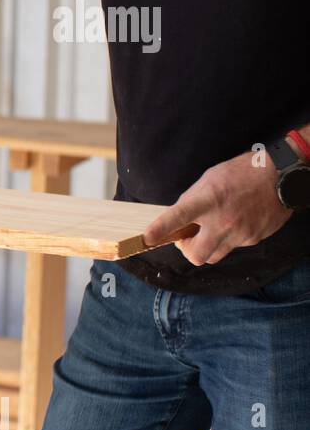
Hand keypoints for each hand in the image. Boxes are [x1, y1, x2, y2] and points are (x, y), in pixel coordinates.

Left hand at [142, 151, 291, 265]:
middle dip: (187, 250)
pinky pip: (233, 247)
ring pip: (213, 256)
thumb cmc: (242, 172)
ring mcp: (239, 233)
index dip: (160, 230)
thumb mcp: (209, 179)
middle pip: (195, 255)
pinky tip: (234, 223)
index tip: (147, 238)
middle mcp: (222, 220)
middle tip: (187, 238)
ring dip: (206, 248)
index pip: (177, 218)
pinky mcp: (254, 239)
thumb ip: (192, 200)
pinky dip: (228, 239)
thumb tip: (177, 219)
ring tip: (210, 231)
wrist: (282, 175)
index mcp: (208, 200)